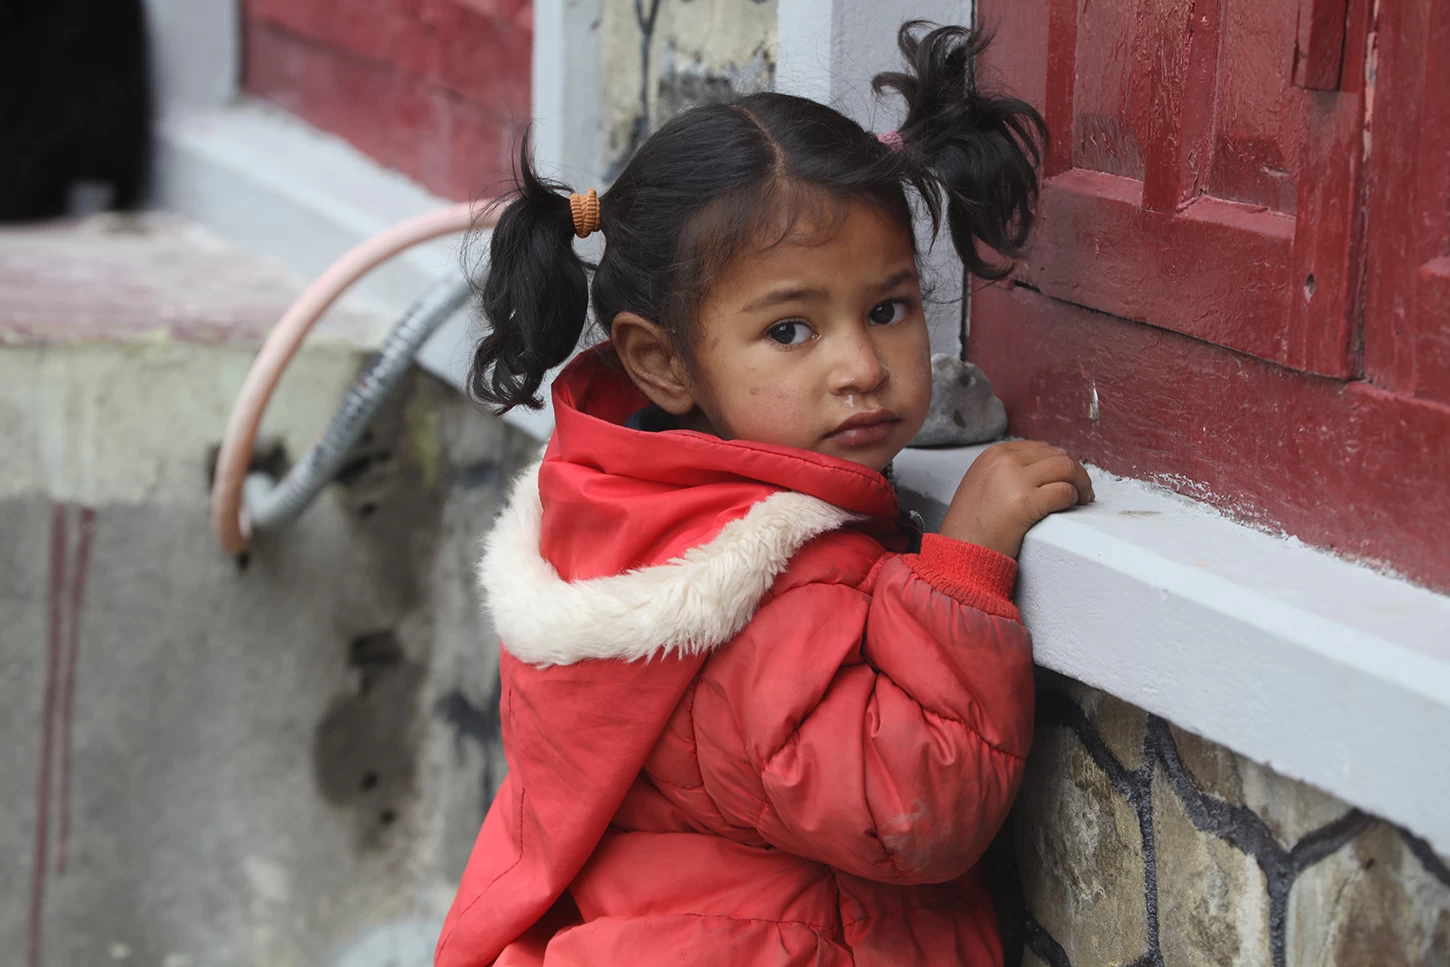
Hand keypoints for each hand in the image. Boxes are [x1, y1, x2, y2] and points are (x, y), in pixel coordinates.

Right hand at [939, 441, 1093, 557]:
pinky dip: (1074, 499)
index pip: (1041, 448)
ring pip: (1066, 468)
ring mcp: (1014, 479)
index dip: (1059, 463)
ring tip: (1082, 499)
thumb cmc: (972, 526)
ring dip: (1081, 484)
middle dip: (1075, 472)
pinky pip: (1064, 492)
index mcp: (994, 454)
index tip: (1067, 478)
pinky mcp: (1025, 502)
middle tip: (1082, 491)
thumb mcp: (983, 482)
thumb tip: (1045, 468)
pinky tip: (1071, 507)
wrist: (960, 551)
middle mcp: (1004, 461)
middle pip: (1057, 455)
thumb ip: (1006, 470)